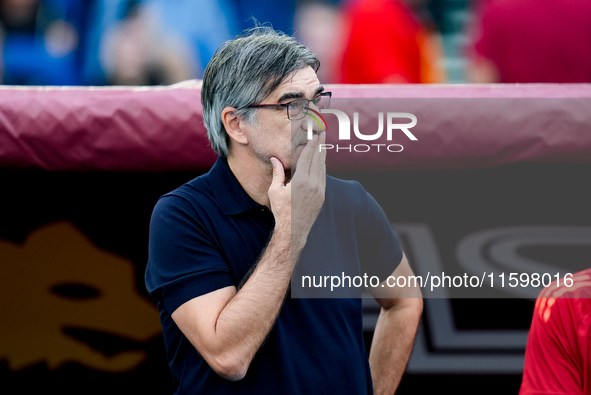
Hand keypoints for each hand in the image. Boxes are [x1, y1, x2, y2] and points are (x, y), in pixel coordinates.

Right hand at [268, 131, 326, 246]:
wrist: (293, 229)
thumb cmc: (281, 210)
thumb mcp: (275, 190)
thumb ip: (277, 173)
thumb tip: (275, 159)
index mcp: (301, 181)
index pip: (307, 157)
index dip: (311, 145)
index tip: (313, 135)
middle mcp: (313, 184)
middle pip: (318, 159)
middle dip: (320, 145)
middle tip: (322, 133)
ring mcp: (320, 190)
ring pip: (323, 168)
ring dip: (322, 155)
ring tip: (322, 144)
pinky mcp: (322, 196)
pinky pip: (323, 177)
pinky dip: (322, 167)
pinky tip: (321, 161)